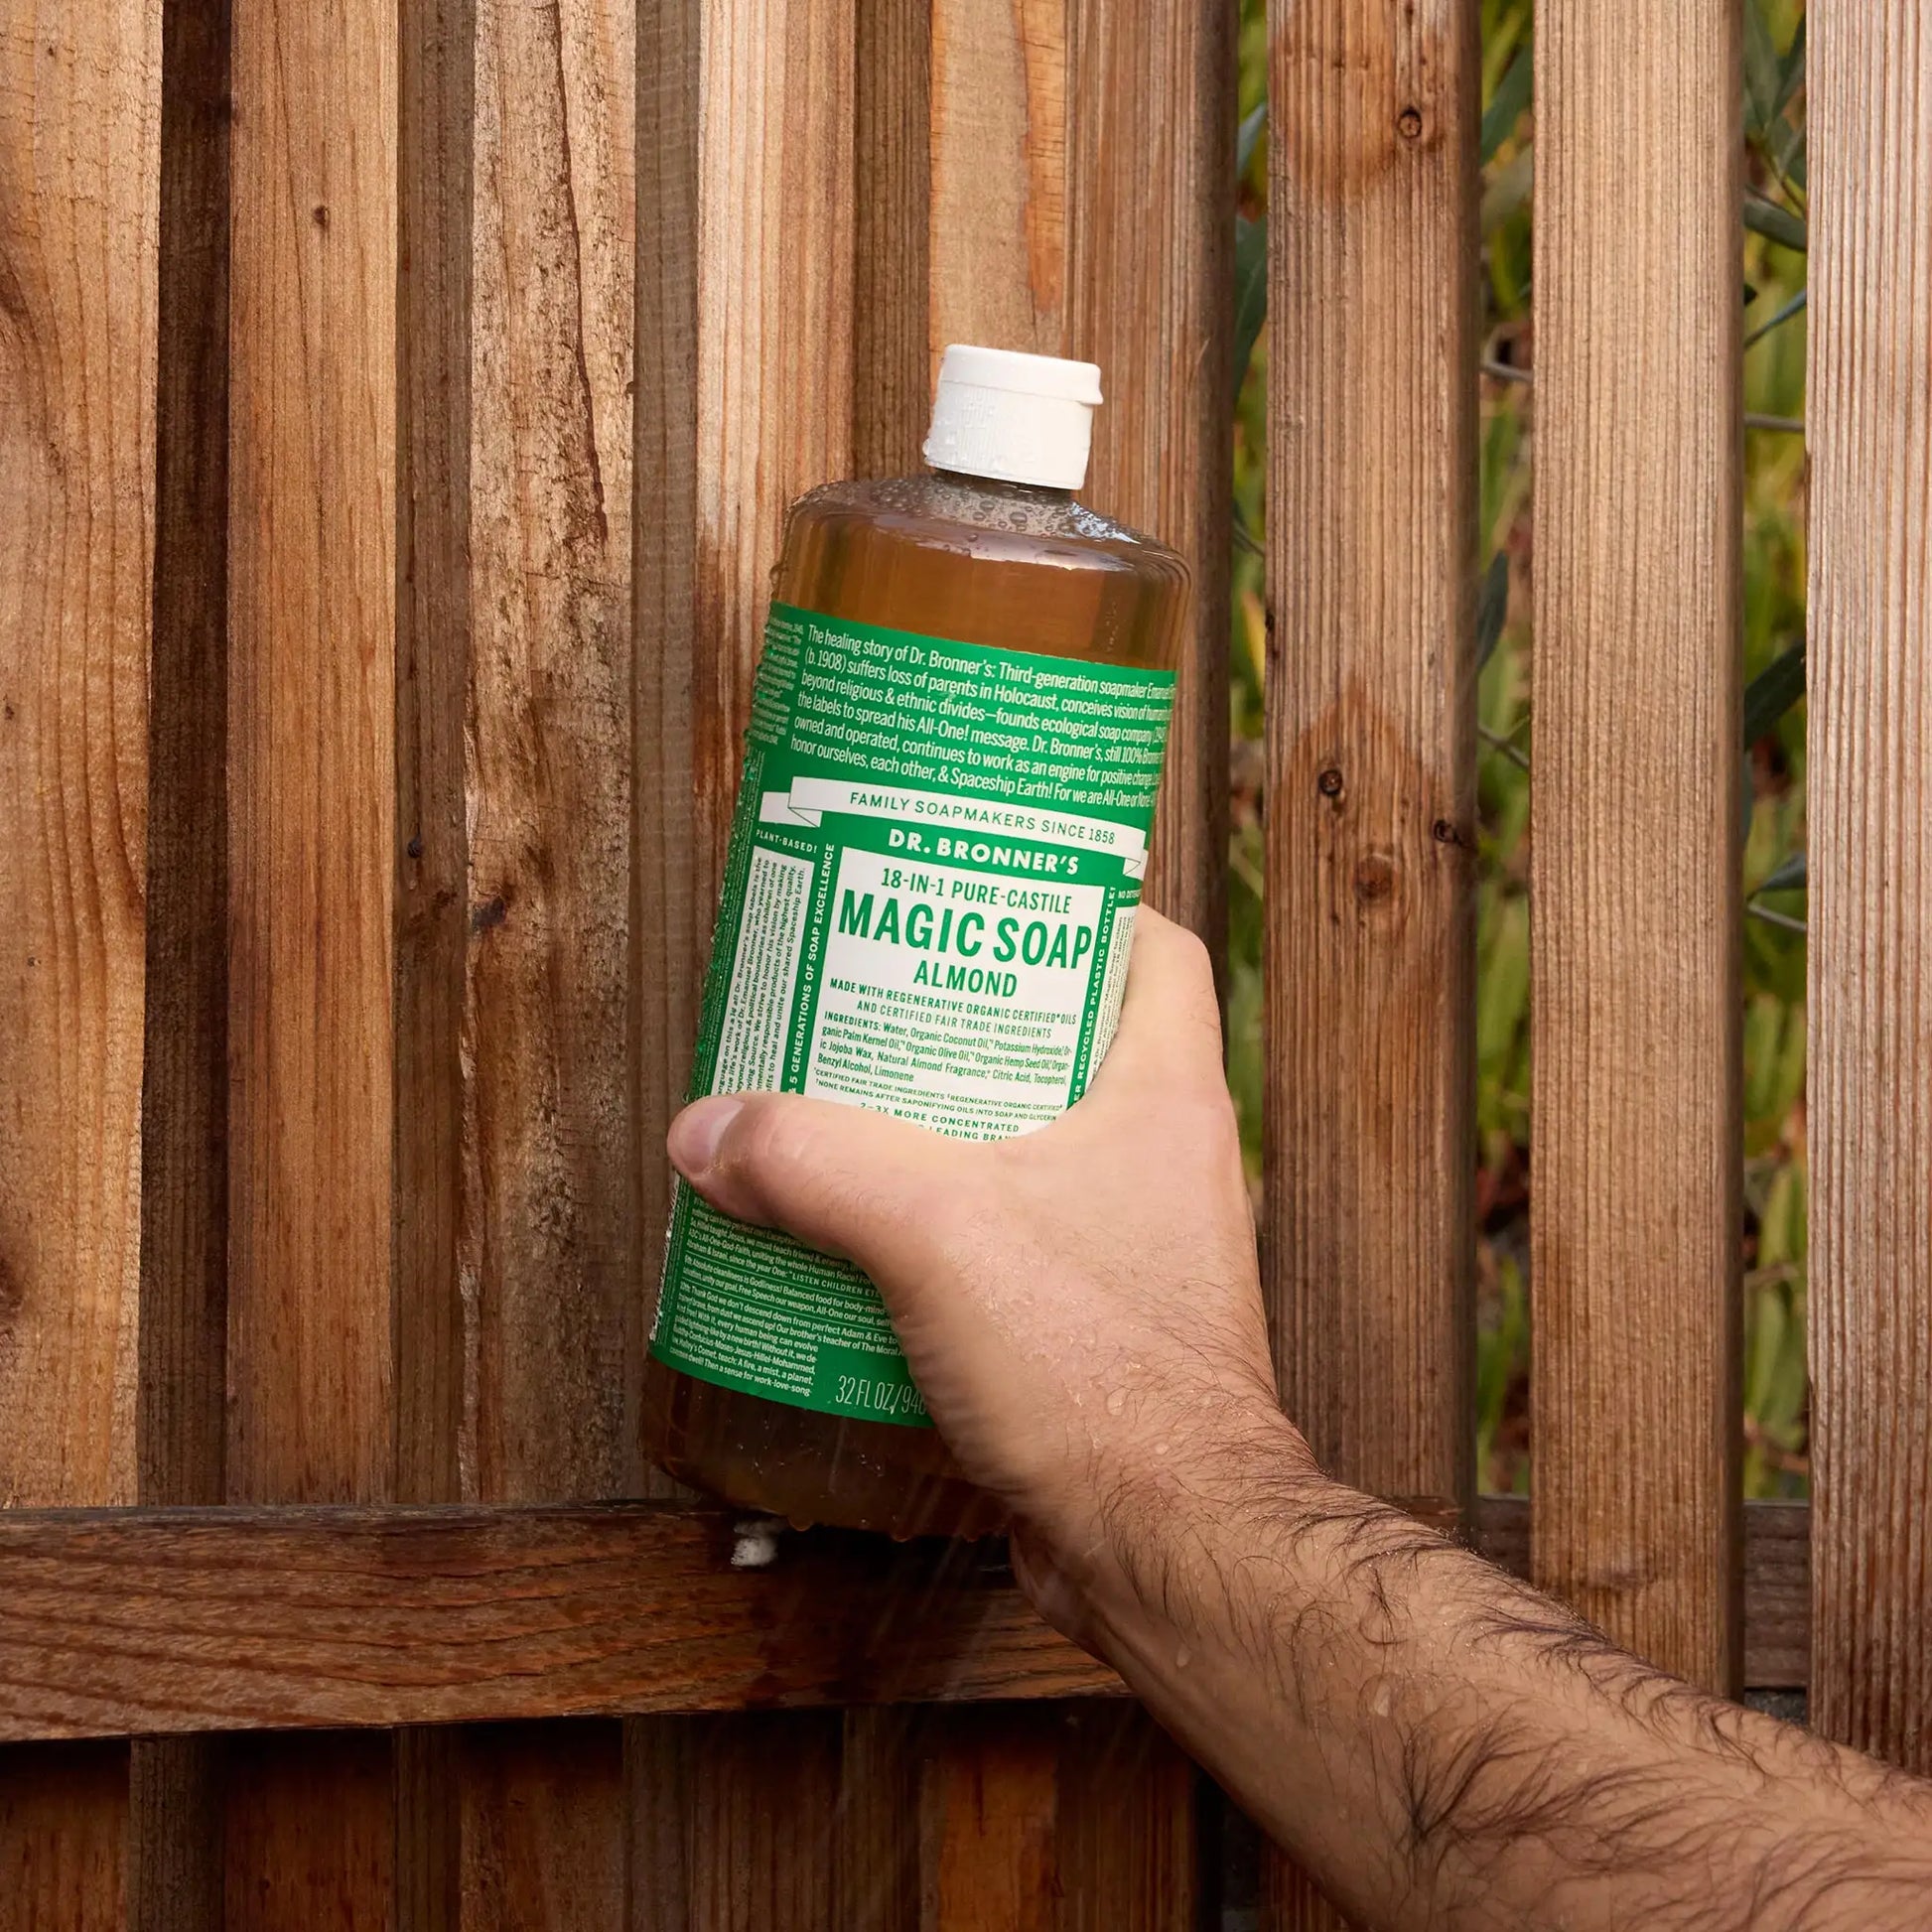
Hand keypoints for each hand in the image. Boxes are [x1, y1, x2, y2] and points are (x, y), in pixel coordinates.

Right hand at [665, 908, 1301, 1614]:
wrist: (1167, 1549)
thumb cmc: (1106, 1379)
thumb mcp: (939, 1233)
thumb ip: (816, 1163)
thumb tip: (714, 1129)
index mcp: (1162, 1097)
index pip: (1150, 950)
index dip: (1072, 904)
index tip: (978, 892)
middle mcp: (1159, 1162)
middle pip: (1064, 1045)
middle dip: (964, 1021)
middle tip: (868, 1006)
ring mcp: (1130, 1248)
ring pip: (1028, 1150)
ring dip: (939, 1134)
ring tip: (841, 1117)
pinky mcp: (1089, 1327)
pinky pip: (1006, 1245)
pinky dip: (936, 1235)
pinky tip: (854, 1248)